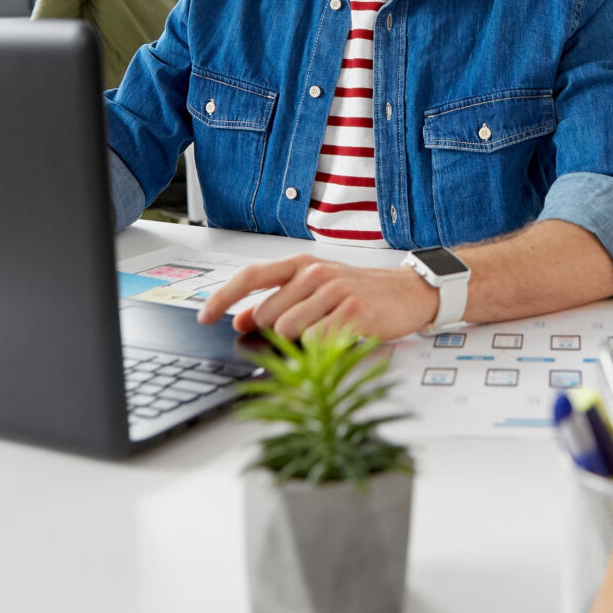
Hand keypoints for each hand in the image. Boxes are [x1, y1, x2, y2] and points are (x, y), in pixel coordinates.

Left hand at [196, 253, 438, 342]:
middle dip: (279, 330)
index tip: (203, 317)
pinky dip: (325, 347)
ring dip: (304, 340)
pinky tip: (343, 335)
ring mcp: (334, 291)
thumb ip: (277, 300)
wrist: (409, 292)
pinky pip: (317, 341)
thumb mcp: (315, 290)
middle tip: (312, 324)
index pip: (250, 277)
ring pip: (289, 331)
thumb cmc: (359, 292)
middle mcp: (314, 273)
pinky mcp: (353, 312)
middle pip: (267, 316)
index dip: (222, 298)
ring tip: (330, 328)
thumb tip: (240, 317)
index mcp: (300, 265)